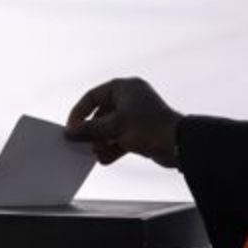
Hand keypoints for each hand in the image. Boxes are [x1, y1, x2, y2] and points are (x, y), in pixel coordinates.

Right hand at [64, 77, 183, 168]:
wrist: (179, 145)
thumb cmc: (149, 128)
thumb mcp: (113, 128)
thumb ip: (88, 130)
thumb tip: (69, 132)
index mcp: (124, 88)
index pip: (92, 97)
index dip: (79, 113)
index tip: (72, 129)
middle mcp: (130, 98)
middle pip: (100, 114)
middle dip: (92, 132)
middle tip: (84, 144)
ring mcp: (136, 115)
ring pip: (109, 128)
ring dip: (101, 142)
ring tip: (98, 154)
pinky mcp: (141, 130)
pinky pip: (120, 138)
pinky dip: (112, 148)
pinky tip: (106, 159)